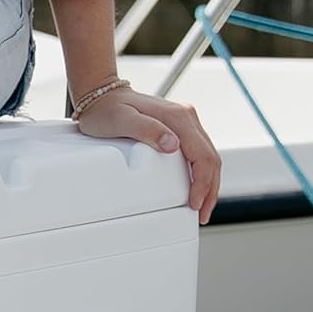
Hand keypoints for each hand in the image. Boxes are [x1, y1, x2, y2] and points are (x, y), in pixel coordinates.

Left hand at [74, 86, 221, 224]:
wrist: (102, 96)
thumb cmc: (107, 110)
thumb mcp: (122, 120)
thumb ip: (147, 130)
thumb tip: (172, 145)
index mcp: (178, 118)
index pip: (202, 156)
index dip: (202, 183)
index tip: (194, 204)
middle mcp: (186, 118)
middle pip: (210, 158)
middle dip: (210, 190)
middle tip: (201, 215)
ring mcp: (184, 122)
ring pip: (208, 156)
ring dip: (208, 184)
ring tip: (200, 207)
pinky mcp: (178, 128)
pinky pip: (198, 153)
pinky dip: (201, 173)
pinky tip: (195, 187)